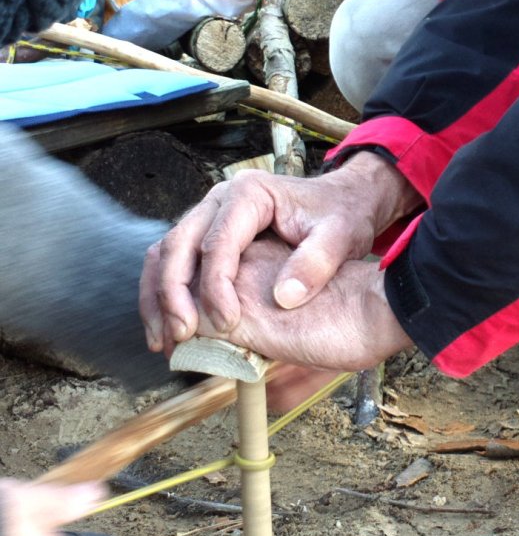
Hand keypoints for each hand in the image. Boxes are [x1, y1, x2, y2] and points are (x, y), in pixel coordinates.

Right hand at [141, 152, 420, 352]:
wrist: (342, 201)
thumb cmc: (342, 216)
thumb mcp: (342, 237)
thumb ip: (317, 264)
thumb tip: (284, 298)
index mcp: (250, 194)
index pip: (217, 242)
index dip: (215, 287)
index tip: (226, 324)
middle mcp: (221, 199)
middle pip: (178, 244)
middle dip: (173, 294)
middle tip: (181, 337)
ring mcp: (210, 215)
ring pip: (166, 253)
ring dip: (159, 298)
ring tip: (165, 341)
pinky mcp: (209, 234)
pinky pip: (175, 262)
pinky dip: (166, 295)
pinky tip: (172, 328)